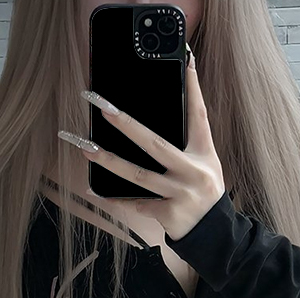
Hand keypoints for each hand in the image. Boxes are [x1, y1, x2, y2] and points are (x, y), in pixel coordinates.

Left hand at [59, 49, 225, 241]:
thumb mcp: (204, 164)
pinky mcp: (168, 214)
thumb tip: (152, 121)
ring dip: (109, 161)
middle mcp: (193, 172)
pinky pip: (135, 204)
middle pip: (155, 144)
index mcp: (204, 153)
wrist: (213, 233)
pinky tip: (94, 188)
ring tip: (86, 148)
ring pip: (138, 176)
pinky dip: (114, 198)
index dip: (193, 87)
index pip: (198, 114)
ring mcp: (180, 194)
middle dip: (127, 124)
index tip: (185, 60)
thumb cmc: (203, 193)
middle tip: (103, 108)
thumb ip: (186, 143)